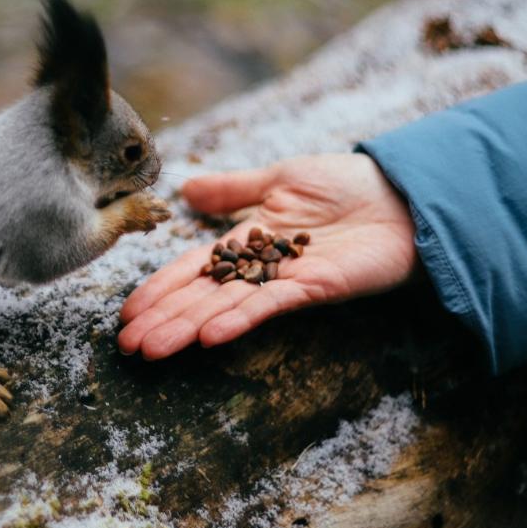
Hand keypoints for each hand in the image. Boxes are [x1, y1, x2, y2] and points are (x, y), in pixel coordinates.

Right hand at [118, 153, 417, 359]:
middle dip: (163, 319)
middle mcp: (258, 268)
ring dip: (186, 329)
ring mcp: (282, 281)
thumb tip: (184, 189)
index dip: (160, 289)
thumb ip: (233, 190)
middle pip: (201, 296)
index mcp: (246, 242)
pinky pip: (268, 306)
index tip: (128, 313)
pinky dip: (237, 320)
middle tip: (126, 346)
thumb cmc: (345, 184)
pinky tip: (207, 336)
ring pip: (225, 307)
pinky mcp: (313, 288)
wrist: (400, 193)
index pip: (192, 269)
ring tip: (151, 350)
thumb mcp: (278, 177)